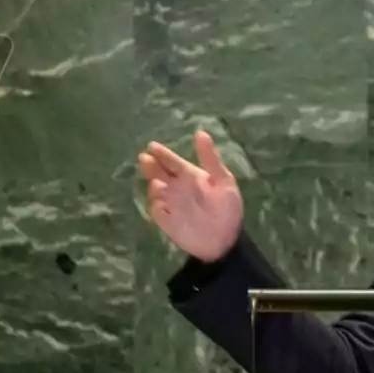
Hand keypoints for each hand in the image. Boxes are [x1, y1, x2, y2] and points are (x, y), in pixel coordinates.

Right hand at [138, 130, 243, 262]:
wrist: (225, 240)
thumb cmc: (227, 209)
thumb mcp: (224, 181)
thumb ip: (210, 158)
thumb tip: (201, 132)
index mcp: (191, 176)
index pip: (173, 162)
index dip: (163, 154)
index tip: (153, 146)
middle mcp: (178, 187)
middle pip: (159, 172)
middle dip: (151, 166)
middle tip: (146, 159)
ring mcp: (170, 203)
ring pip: (155, 190)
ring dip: (154, 185)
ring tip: (158, 183)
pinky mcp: (166, 220)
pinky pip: (156, 210)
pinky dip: (157, 206)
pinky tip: (161, 204)